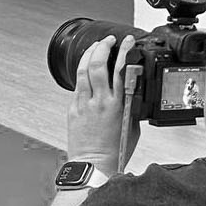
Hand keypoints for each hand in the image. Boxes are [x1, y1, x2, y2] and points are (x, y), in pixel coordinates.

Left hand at [65, 33, 139, 173]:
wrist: (93, 165)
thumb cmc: (114, 151)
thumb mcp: (132, 124)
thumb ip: (131, 104)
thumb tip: (132, 89)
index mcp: (118, 105)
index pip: (121, 69)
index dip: (124, 50)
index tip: (128, 41)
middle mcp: (99, 101)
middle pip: (98, 64)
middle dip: (103, 46)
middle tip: (109, 40)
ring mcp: (84, 104)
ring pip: (83, 70)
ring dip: (90, 54)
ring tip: (96, 46)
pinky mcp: (73, 108)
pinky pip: (77, 85)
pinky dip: (83, 72)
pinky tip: (87, 68)